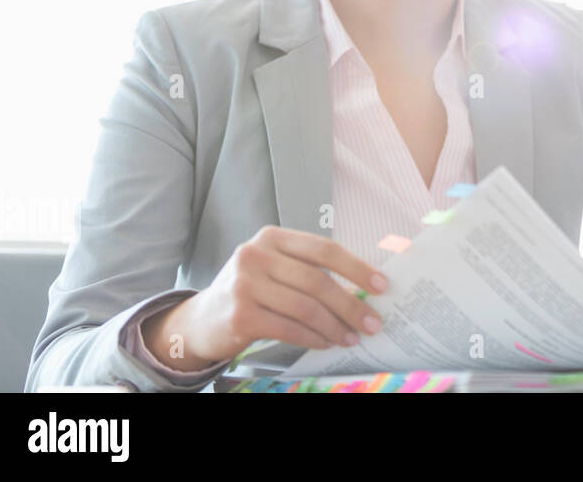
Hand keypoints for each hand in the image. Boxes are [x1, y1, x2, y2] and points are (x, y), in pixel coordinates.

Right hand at [140, 225, 389, 370]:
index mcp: (272, 238)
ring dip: (335, 326)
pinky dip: (314, 338)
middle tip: (372, 323)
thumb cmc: (250, 292)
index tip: (382, 286)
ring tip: (352, 338)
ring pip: (305, 307)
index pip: (324, 249)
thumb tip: (363, 289)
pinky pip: (289, 329)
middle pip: (317, 281)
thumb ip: (308, 270)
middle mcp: (255, 255)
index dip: (357, 267)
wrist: (200, 321)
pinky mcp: (240, 315)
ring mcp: (245, 285)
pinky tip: (326, 343)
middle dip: (351, 304)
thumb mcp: (274, 268)